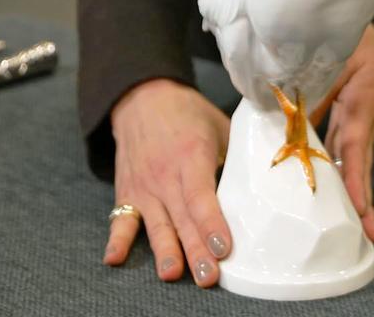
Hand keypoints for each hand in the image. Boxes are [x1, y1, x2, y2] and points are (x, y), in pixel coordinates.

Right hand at [105, 78, 230, 286]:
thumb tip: (260, 186)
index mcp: (191, 154)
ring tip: (172, 273)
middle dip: (195, 249)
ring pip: (155, 224)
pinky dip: (117, 239)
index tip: (224, 247)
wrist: (143, 98)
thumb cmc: (188, 113)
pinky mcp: (127, 192)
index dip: (212, 222)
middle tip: (208, 277)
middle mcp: (165, 173)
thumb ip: (234, 156)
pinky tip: (114, 259)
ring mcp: (144, 185)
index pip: (201, 194)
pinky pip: (120, 219)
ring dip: (164, 250)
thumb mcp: (219, 126)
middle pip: (182, 217)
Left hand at [310, 24, 373, 241]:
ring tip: (359, 223)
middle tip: (370, 231)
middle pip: (361, 154)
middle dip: (363, 194)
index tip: (360, 206)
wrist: (358, 17)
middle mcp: (369, 107)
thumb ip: (311, 84)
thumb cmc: (343, 31)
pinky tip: (334, 187)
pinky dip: (339, 164)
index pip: (357, 137)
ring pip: (354, 152)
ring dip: (352, 185)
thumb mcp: (329, 52)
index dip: (355, 173)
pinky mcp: (355, 113)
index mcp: (365, 90)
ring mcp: (364, 112)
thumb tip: (288, 123)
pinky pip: (345, 141)